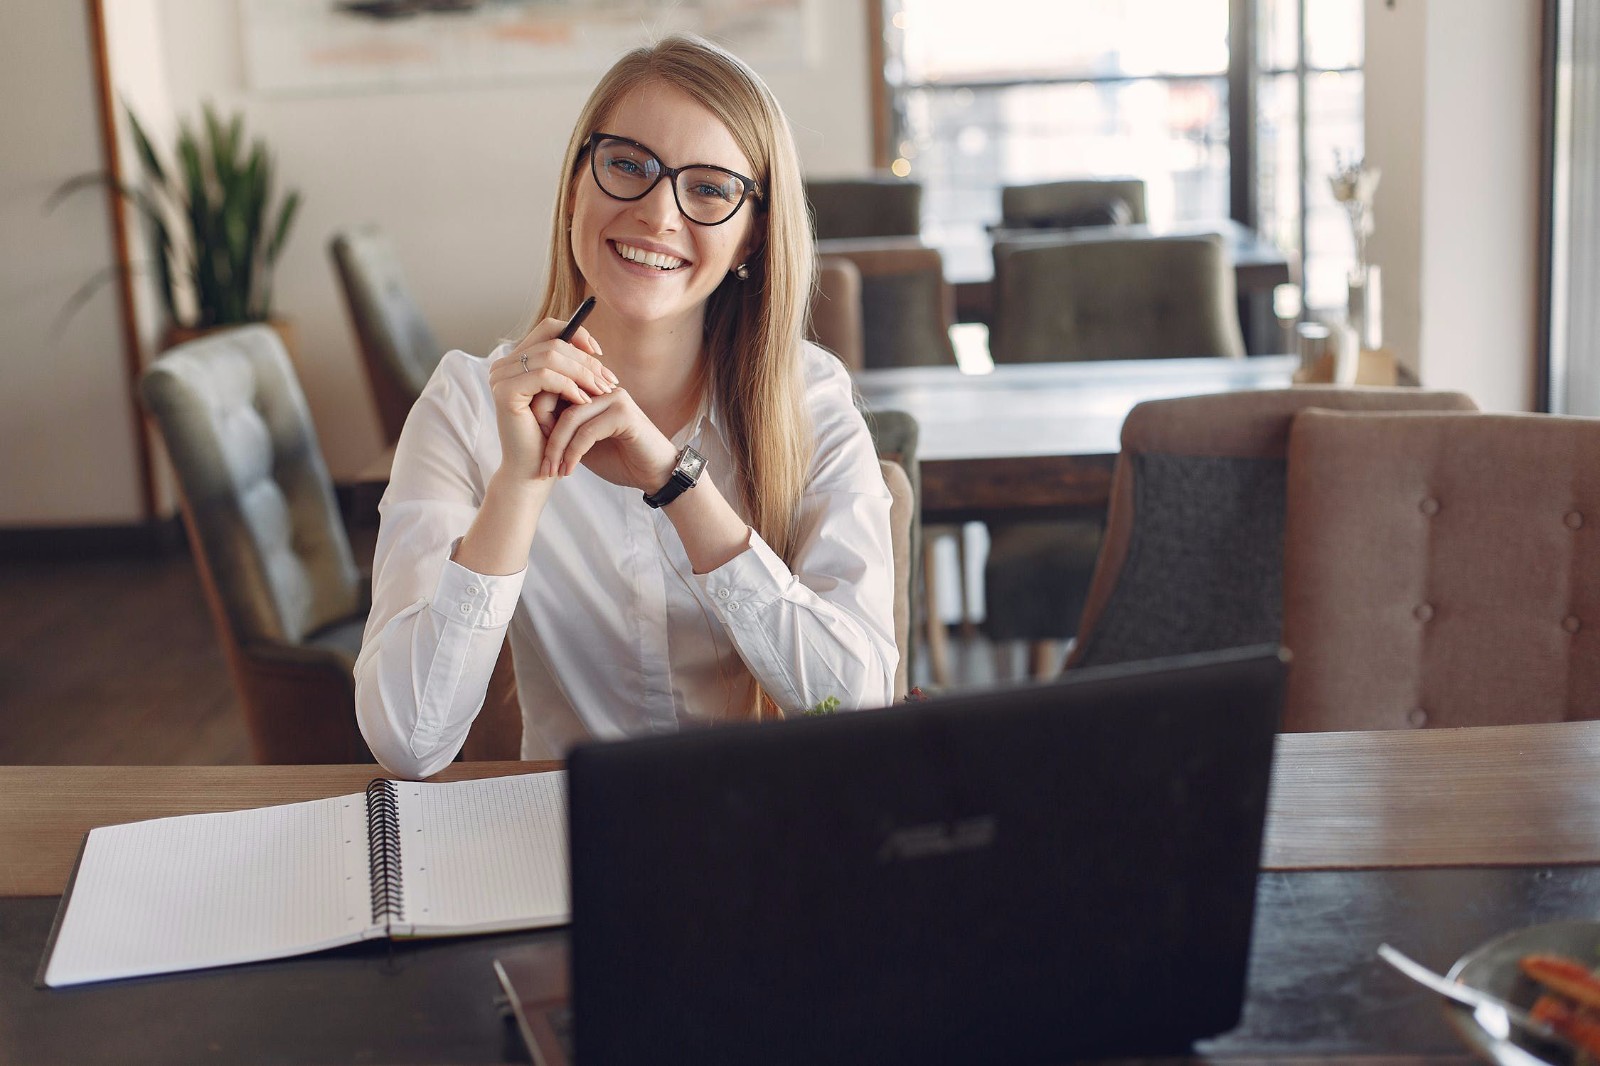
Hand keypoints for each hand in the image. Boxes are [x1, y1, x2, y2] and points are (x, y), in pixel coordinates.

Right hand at [486, 317, 617, 483]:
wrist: (533, 471)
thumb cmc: (551, 437)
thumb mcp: (564, 397)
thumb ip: (570, 370)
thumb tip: (595, 348)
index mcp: (516, 361)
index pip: (549, 328)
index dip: (578, 334)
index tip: (600, 354)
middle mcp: (504, 365)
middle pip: (554, 341)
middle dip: (587, 360)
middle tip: (609, 380)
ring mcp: (501, 377)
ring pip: (552, 356)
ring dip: (583, 373)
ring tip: (602, 392)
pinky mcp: (506, 392)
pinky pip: (545, 376)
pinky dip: (569, 386)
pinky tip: (584, 402)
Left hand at [541, 387, 679, 492]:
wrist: (656, 475)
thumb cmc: (621, 460)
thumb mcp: (583, 444)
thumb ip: (562, 430)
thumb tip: (529, 424)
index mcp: (593, 390)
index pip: (554, 392)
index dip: (538, 420)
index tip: (534, 452)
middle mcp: (603, 388)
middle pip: (558, 401)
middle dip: (545, 436)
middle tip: (542, 466)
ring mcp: (615, 398)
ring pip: (571, 418)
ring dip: (557, 448)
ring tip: (552, 471)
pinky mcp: (624, 413)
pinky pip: (587, 431)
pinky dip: (574, 453)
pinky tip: (569, 470)